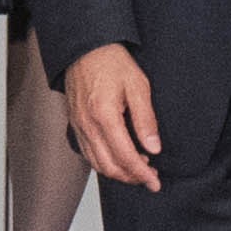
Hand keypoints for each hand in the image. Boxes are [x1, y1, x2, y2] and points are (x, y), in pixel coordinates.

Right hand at [62, 43, 164, 190]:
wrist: (84, 48)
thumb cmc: (110, 61)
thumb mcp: (138, 86)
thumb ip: (146, 119)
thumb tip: (154, 147)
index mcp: (104, 116)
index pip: (125, 157)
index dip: (142, 174)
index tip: (156, 182)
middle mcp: (88, 125)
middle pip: (109, 166)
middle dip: (131, 177)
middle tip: (150, 177)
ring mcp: (78, 125)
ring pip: (96, 163)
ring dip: (118, 172)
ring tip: (137, 168)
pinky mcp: (75, 123)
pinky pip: (87, 152)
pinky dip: (103, 162)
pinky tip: (117, 157)